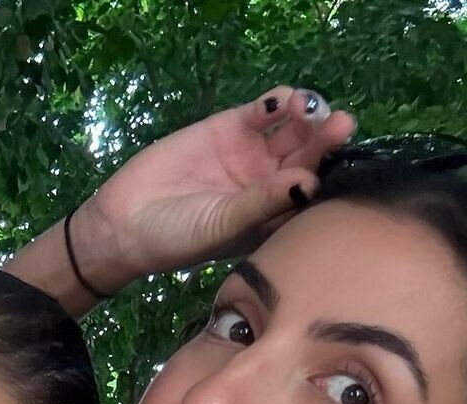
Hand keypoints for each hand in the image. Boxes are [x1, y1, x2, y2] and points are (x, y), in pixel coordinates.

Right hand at [75, 87, 354, 290]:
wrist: (128, 222)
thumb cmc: (179, 238)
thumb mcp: (223, 225)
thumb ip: (264, 203)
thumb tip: (309, 182)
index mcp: (276, 217)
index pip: (315, 192)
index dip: (329, 175)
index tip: (338, 164)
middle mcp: (271, 185)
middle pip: (310, 156)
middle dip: (326, 140)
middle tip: (338, 125)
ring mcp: (253, 155)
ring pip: (293, 130)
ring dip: (307, 115)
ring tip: (307, 108)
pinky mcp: (231, 128)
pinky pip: (265, 111)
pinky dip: (278, 102)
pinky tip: (281, 102)